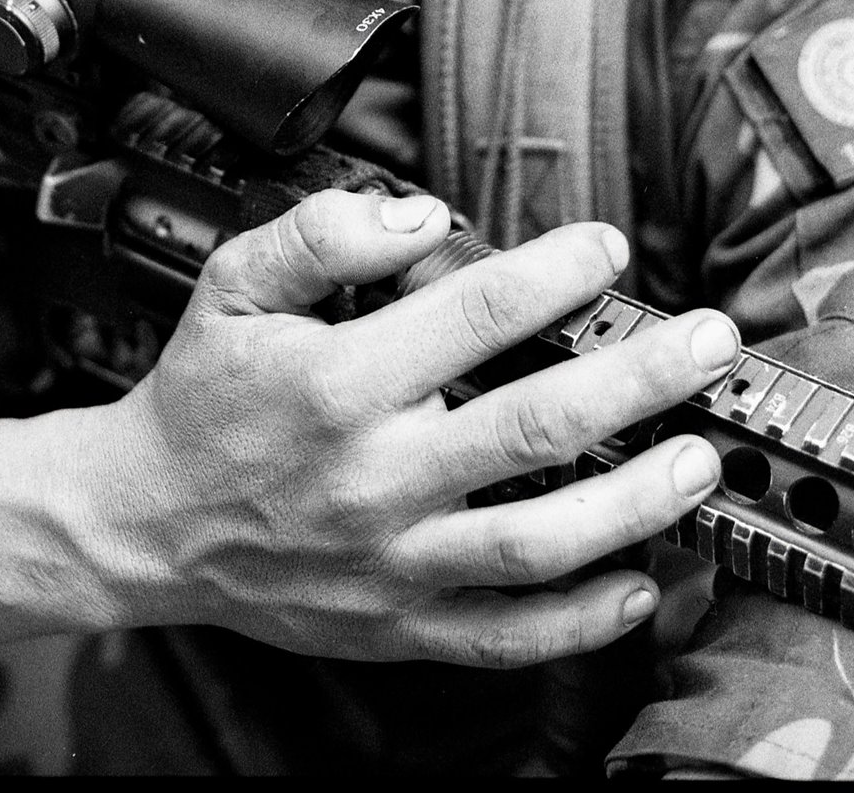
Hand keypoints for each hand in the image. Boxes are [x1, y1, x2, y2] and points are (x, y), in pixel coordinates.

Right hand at [80, 188, 735, 666]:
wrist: (145, 522)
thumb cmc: (202, 397)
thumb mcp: (232, 285)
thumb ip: (322, 234)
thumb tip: (423, 219)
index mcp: (335, 382)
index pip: (472, 314)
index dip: (554, 273)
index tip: (605, 247)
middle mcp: (372, 474)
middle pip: (533, 426)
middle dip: (637, 380)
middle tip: (707, 345)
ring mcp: (391, 560)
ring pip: (539, 542)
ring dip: (635, 503)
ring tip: (699, 461)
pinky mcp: (398, 624)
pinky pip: (505, 635)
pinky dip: (581, 620)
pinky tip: (638, 583)